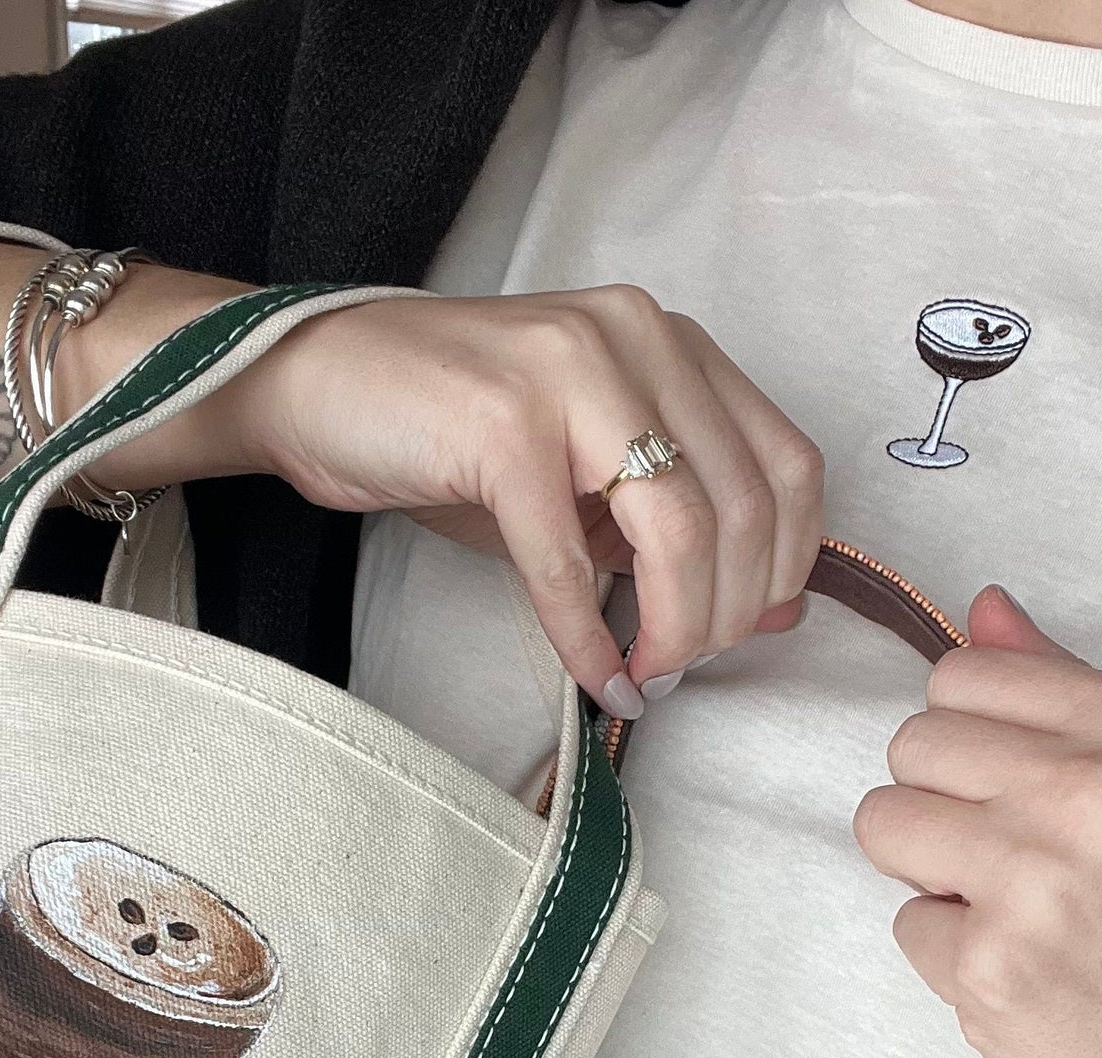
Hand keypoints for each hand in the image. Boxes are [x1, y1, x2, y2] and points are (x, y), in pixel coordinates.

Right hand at [206, 287, 823, 713]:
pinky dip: (588, 637)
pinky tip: (593, 675)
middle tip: (679, 669)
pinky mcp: (503, 422)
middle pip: (745, 507)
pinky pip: (571, 561)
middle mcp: (637, 337)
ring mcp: (571, 370)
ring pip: (680, 531)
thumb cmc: (451, 434)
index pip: (788, 466)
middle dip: (726, 617)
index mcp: (672, 343)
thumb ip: (674, 525)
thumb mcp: (585, 475)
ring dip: (674, 630)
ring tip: (645, 676)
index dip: (785, 568)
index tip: (748, 632)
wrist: (313, 384)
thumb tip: (770, 614)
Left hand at [852, 586, 1101, 1057]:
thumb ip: (1065, 688)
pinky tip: (1024, 973)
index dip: (969, 736)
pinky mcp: (990, 970)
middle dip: (942, 802)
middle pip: (909, 746)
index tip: (1012, 786)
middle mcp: (1086, 791)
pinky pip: (907, 924)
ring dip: (930, 872)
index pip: (961, 675)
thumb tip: (981, 609)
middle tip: (1014, 860)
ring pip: (884, 826)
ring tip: (1009, 909)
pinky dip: (952, 956)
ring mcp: (1034, 883)